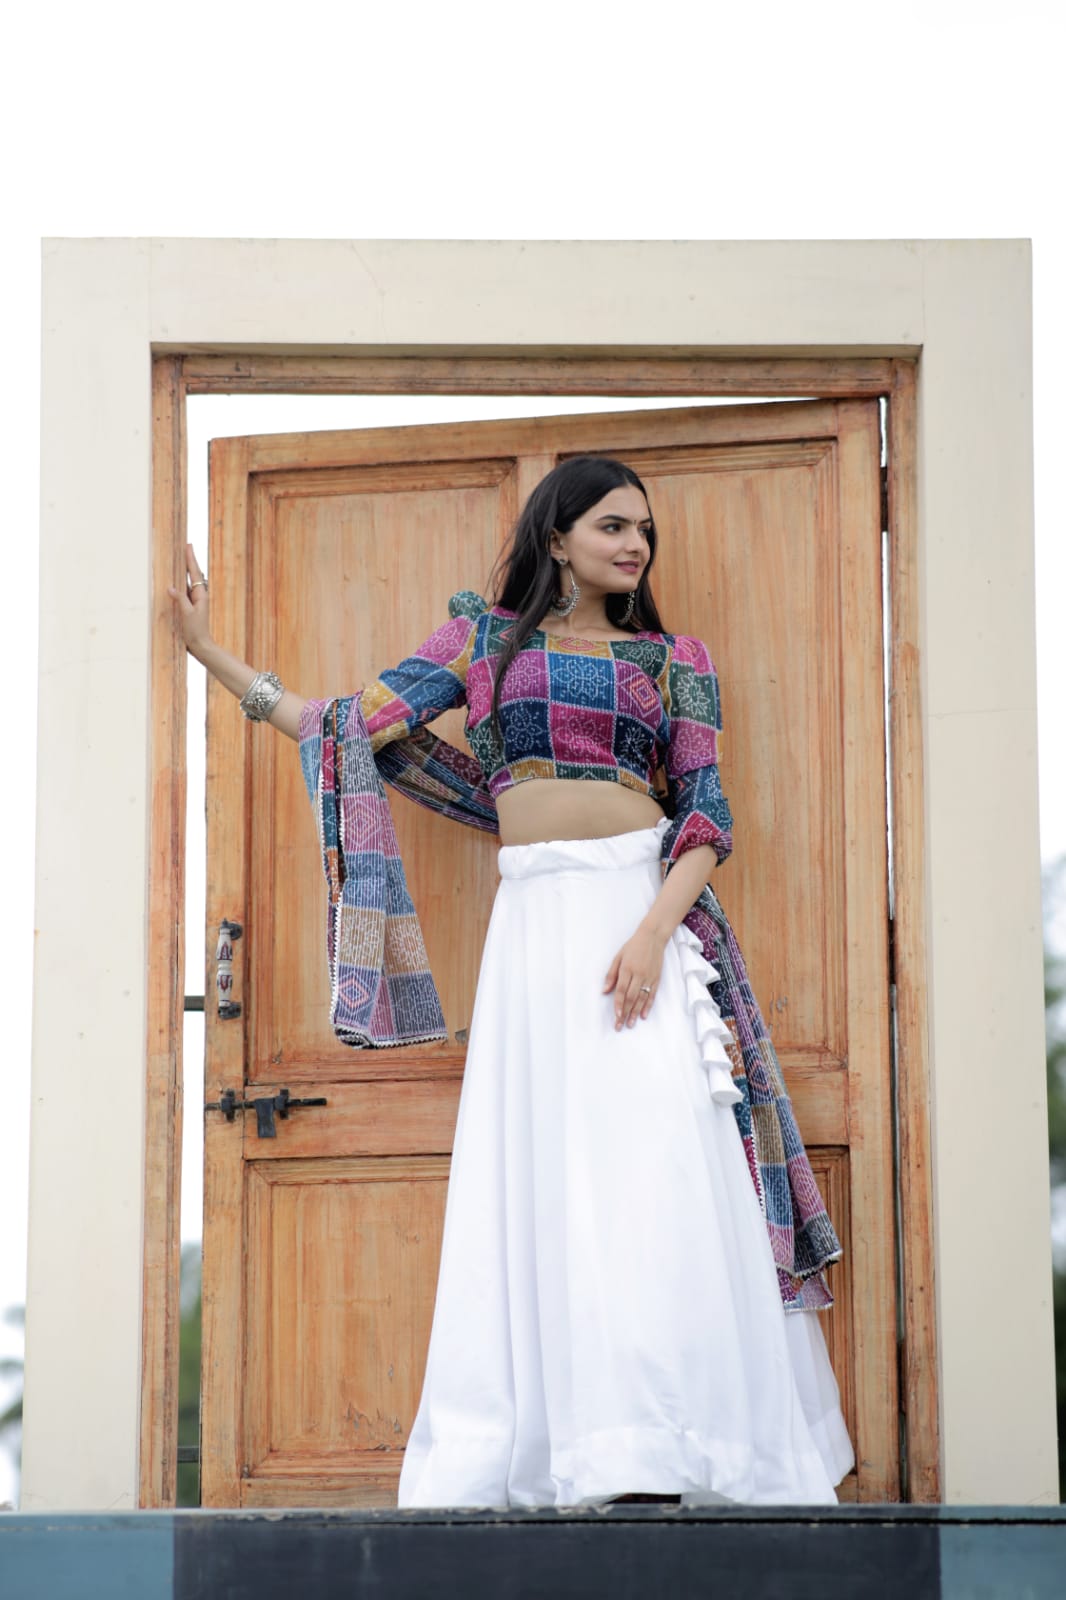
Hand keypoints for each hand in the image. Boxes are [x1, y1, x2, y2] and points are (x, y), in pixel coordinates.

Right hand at [167, 543, 213, 659]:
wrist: (201, 646)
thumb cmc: (196, 631)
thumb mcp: (188, 614)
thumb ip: (180, 600)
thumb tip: (171, 587)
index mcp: (201, 595)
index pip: (194, 573)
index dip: (191, 559)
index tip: (189, 546)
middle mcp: (198, 596)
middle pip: (192, 574)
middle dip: (188, 560)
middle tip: (185, 546)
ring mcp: (194, 601)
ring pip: (187, 582)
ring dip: (183, 570)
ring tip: (179, 558)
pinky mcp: (188, 607)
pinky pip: (183, 591)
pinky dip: (179, 583)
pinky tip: (174, 581)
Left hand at [603, 924, 666, 1030]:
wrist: (653, 937)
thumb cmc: (633, 946)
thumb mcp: (618, 957)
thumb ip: (611, 975)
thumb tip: (605, 991)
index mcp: (627, 968)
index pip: (621, 990)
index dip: (618, 1004)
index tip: (616, 1015)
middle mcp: (639, 974)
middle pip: (631, 997)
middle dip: (625, 1013)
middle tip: (620, 1025)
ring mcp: (649, 977)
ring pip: (641, 998)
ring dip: (635, 1012)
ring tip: (630, 1024)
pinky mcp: (656, 979)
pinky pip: (652, 995)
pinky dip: (648, 1006)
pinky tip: (643, 1015)